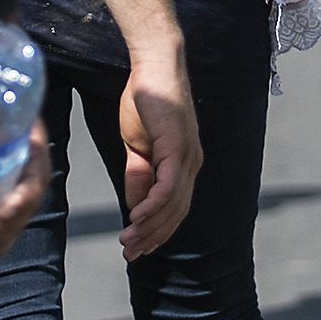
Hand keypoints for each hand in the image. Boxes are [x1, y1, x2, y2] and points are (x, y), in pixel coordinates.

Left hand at [0, 123, 52, 261]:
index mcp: (18, 126)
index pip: (34, 163)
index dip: (19, 198)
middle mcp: (27, 147)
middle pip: (31, 194)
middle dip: (5, 225)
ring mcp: (23, 165)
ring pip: (26, 207)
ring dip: (4, 235)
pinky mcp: (12, 179)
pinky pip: (17, 210)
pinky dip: (3, 234)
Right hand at [113, 59, 204, 259]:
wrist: (153, 65)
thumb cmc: (145, 101)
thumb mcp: (137, 145)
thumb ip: (138, 174)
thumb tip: (135, 206)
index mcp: (185, 164)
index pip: (175, 208)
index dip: (157, 231)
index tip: (137, 248)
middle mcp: (192, 163)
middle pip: (176, 212)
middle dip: (152, 237)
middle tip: (129, 254)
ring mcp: (187, 155)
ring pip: (172, 203)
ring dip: (149, 226)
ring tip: (128, 242)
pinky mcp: (177, 145)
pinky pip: (168, 184)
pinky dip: (153, 205)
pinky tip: (138, 218)